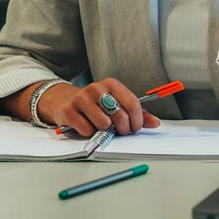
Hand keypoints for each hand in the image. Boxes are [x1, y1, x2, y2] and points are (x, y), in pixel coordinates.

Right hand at [37, 77, 160, 136]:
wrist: (63, 100)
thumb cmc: (94, 104)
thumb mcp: (116, 103)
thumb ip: (137, 113)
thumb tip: (156, 123)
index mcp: (111, 84)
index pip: (133, 104)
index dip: (137, 121)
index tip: (135, 128)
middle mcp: (96, 88)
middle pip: (120, 116)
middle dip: (123, 129)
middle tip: (120, 131)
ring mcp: (81, 99)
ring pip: (104, 124)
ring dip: (105, 131)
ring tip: (101, 127)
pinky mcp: (68, 111)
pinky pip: (87, 130)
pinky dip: (90, 133)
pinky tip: (87, 126)